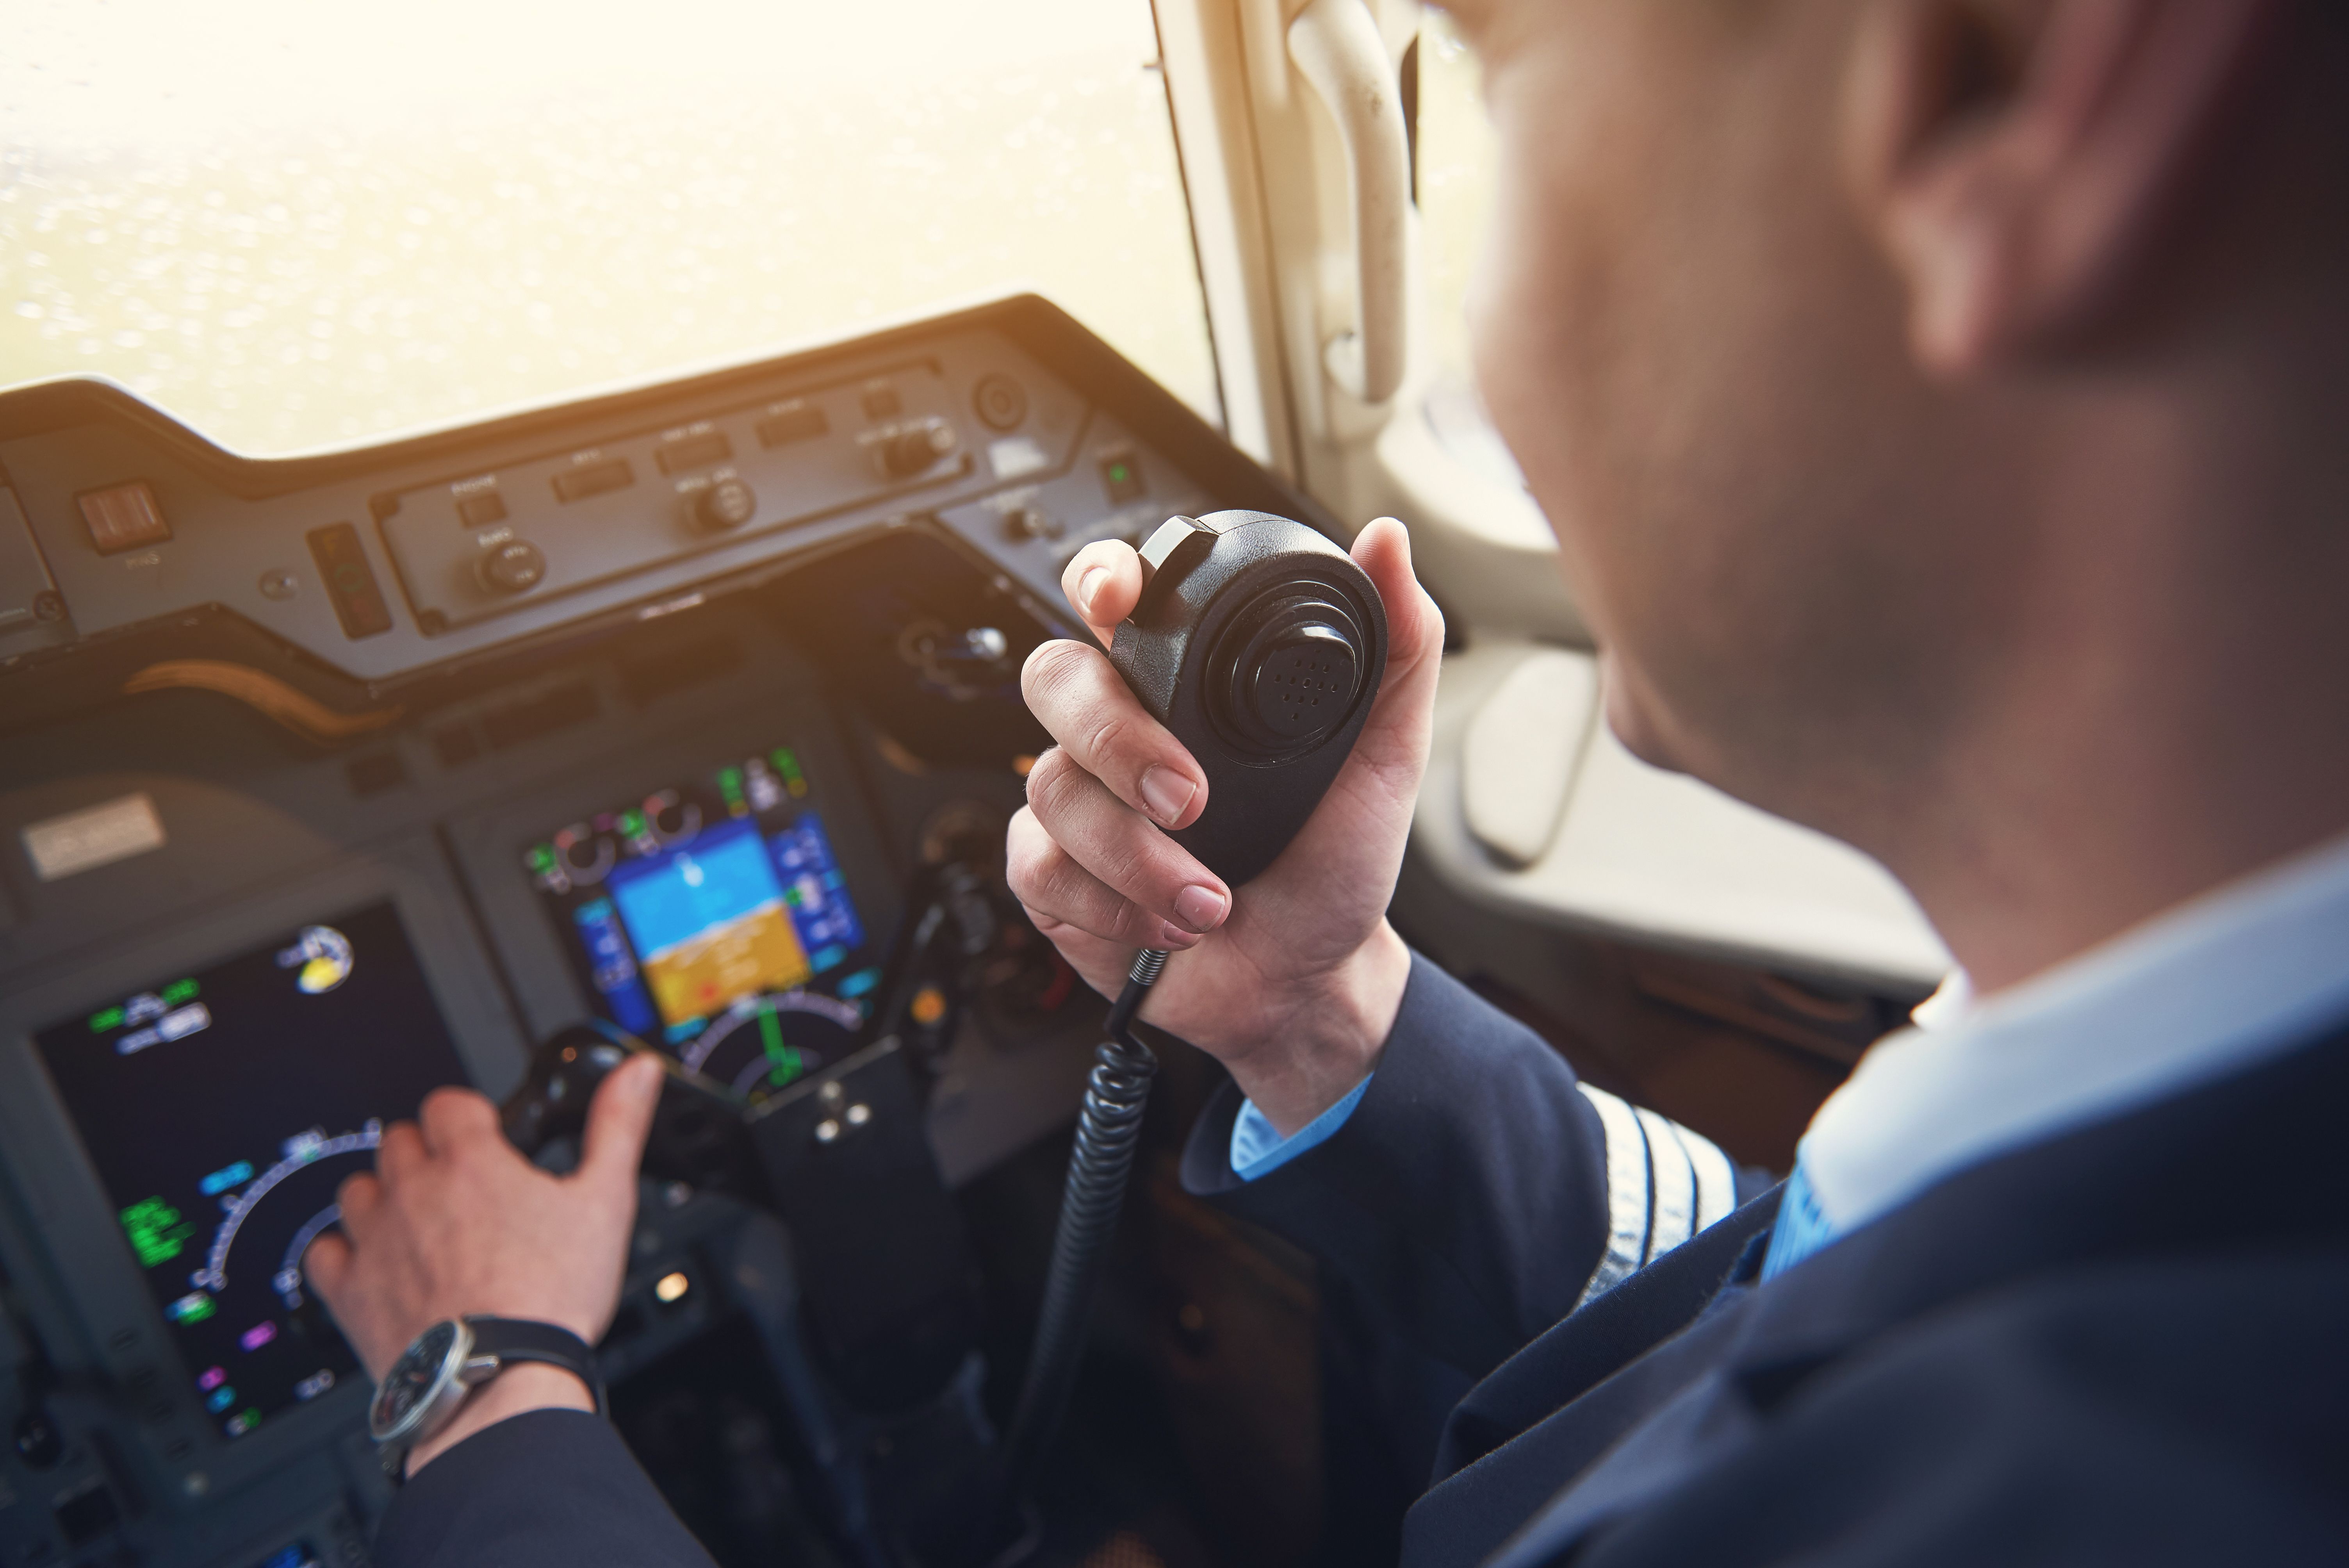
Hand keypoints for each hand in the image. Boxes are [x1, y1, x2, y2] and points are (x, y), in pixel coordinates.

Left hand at [302, 1054, 662, 1472]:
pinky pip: (321, 1251)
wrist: (499, 1378)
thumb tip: (635, 1073)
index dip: (469, 1116)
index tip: (486, 1138)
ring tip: (418, 1222)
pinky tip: (372, 1261)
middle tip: (460, 1186)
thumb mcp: (606, 1201)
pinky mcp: (350, 1290)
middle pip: (399, 1139)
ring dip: (383, 1195)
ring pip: (357, 1187)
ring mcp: (375, 1239)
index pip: (448, 1103)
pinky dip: (341, 1251)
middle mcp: (414, 1190)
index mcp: (472, 1161)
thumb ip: (618, 1126)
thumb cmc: (551, 1297)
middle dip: (428, 1153)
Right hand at [1008, 516, 1443, 1135]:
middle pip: (1055, 678)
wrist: (1307, 982)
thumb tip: (1388, 542)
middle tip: (1191, 801)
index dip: (1100, 579)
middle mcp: (1120, 733)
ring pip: (1052, 788)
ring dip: (1138, 858)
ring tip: (1210, 900)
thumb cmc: (1334, 868)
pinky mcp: (1053, 875)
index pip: (1114, 599)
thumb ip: (1397, 648)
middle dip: (1116, 740)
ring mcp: (1081, 802)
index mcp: (1184, 687)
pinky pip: (1038, 866)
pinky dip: (1112, 905)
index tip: (1120, 601)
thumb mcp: (1386, 758)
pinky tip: (1168, 926)